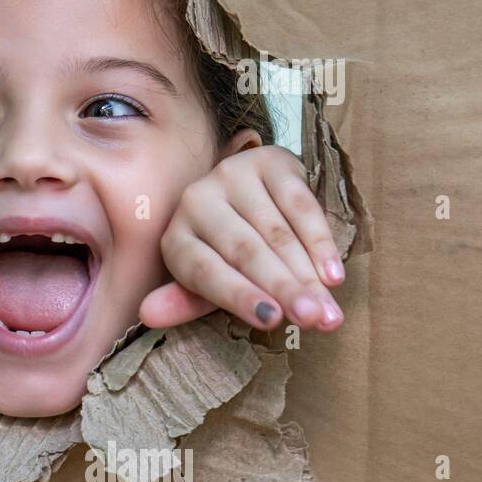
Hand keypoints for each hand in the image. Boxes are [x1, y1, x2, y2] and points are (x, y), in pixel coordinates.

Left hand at [139, 145, 345, 331]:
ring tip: (329, 310)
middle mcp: (196, 201)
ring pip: (275, 232)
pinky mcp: (268, 160)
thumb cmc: (228, 254)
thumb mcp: (207, 282)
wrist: (253, 196)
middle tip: (315, 319)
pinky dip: (319, 241)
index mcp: (175, 237)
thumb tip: (148, 316)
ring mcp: (231, 176)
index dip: (238, 296)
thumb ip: (186, 301)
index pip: (202, 271)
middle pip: (243, 251)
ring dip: (307, 273)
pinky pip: (299, 204)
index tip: (272, 321)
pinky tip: (333, 273)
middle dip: (283, 288)